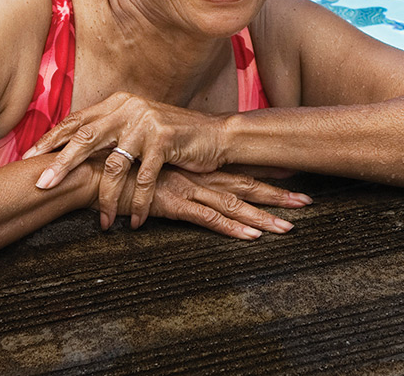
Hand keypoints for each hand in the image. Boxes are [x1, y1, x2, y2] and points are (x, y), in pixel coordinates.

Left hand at [25, 92, 236, 227]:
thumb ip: (112, 131)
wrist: (217, 136)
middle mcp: (131, 108)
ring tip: (101, 221)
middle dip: (61, 164)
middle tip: (41, 185)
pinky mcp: (165, 141)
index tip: (30, 156)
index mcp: (120, 102)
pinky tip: (132, 220)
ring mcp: (148, 123)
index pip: (79, 120)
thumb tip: (74, 150)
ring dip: (104, 197)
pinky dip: (136, 203)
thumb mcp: (140, 126)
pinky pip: (142, 179)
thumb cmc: (175, 136)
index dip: (53, 138)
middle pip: (86, 137)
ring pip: (113, 164)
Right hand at [93, 160, 310, 237]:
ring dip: (264, 216)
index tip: (294, 171)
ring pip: (236, 204)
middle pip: (248, 186)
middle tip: (307, 200)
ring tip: (288, 228)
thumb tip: (186, 179)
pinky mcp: (175, 205)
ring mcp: (190, 190)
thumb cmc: (125, 171)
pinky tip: (251, 236)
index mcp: (199, 168)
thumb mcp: (157, 170)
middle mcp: (200, 177)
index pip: (241, 168)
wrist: (96, 171)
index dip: (268, 170)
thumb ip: (174, 175)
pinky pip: (210, 219)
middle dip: (278, 194)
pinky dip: (233, 228)